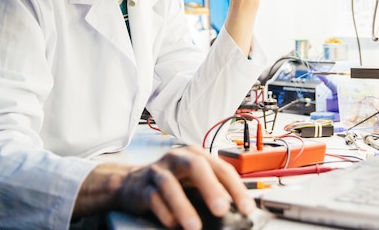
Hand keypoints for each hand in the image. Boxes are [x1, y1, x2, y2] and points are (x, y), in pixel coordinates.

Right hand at [75, 146, 255, 229]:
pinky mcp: (142, 187)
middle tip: (221, 209)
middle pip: (196, 167)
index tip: (247, 208)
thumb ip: (214, 189)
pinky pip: (153, 198)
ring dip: (183, 206)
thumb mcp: (195, 181)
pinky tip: (173, 224)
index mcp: (197, 156)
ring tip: (194, 226)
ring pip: (170, 184)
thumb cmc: (172, 182)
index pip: (222, 169)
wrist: (132, 183)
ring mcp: (159, 171)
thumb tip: (235, 207)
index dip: (236, 188)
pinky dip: (164, 213)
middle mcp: (178, 158)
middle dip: (210, 188)